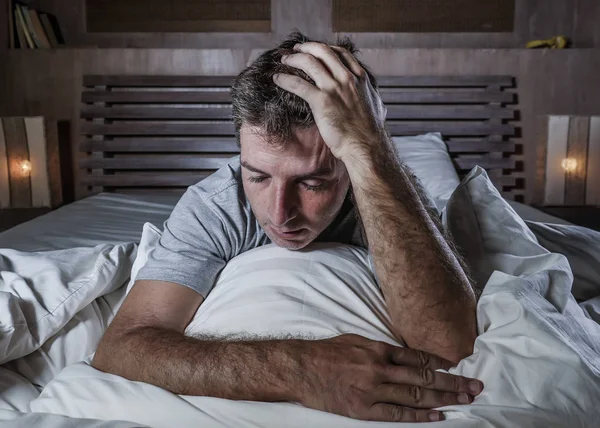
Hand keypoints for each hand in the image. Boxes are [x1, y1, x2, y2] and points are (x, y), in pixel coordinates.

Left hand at [273, 42, 386, 160]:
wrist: (366, 146)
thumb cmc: (370, 131)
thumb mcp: (376, 105)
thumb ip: (369, 94)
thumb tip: (372, 95)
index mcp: (360, 77)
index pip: (340, 53)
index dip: (324, 48)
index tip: (314, 49)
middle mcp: (347, 78)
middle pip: (322, 51)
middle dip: (306, 47)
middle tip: (295, 49)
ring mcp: (334, 88)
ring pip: (308, 62)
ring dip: (293, 59)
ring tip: (284, 60)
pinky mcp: (321, 101)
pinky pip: (298, 84)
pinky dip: (285, 79)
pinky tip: (277, 78)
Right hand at [299, 334, 482, 422]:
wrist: (301, 368)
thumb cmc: (327, 353)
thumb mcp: (356, 340)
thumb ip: (382, 348)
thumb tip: (407, 355)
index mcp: (378, 349)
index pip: (418, 357)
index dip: (442, 363)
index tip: (459, 367)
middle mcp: (379, 369)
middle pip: (424, 376)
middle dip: (452, 382)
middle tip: (475, 387)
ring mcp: (372, 390)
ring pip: (415, 395)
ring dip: (443, 398)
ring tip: (465, 401)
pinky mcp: (363, 409)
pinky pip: (397, 414)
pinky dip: (419, 415)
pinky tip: (437, 416)